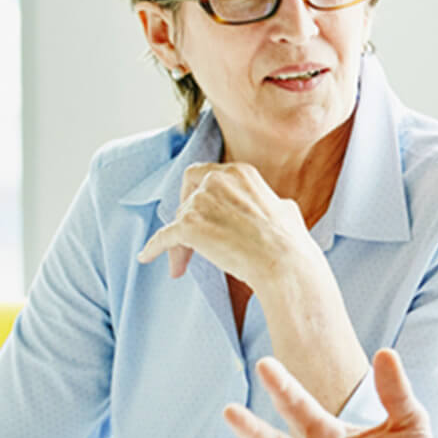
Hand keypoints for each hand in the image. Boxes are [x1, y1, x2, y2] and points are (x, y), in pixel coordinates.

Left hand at [135, 161, 320, 294]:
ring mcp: (201, 201)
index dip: (198, 196)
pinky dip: (154, 247)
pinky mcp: (188, 225)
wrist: (283, 263)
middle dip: (188, 221)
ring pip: (178, 220)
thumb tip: (277, 208)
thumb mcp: (285, 210)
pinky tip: (147, 256)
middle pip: (188, 198)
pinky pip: (163, 236)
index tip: (201, 214)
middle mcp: (217, 179)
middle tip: (191, 244)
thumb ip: (271, 203)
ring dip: (179, 241)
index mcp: (240, 172)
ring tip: (183, 264)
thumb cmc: (290, 243)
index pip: (205, 176)